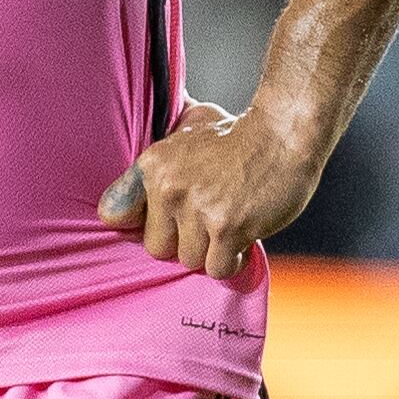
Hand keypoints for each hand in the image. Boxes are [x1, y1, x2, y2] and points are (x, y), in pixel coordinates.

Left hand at [98, 99, 315, 277]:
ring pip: (190, 261)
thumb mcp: (185, 130)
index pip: (113, 211)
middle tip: (206, 222)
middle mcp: (169, 188)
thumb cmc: (237, 135)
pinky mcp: (228, 228)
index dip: (139, 222)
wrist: (284, 133)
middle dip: (182, 241)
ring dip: (211, 251)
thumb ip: (159, 159)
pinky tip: (242, 239)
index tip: (159, 220)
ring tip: (228, 226)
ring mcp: (198, 209)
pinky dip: (232, 261)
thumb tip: (122, 193)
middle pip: (158, 248)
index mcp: (152, 164)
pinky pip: (217, 268)